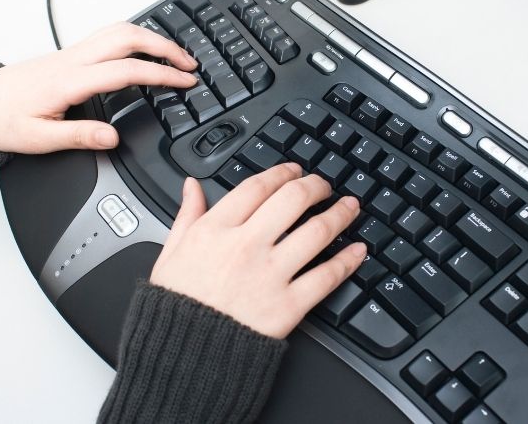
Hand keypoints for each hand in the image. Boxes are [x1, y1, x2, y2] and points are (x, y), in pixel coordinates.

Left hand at [0, 22, 198, 153]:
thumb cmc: (4, 121)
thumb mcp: (39, 139)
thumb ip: (79, 137)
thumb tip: (112, 137)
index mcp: (70, 81)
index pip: (126, 70)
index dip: (160, 75)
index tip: (183, 82)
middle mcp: (73, 60)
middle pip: (127, 37)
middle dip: (164, 46)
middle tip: (189, 64)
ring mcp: (71, 54)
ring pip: (118, 31)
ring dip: (151, 37)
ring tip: (175, 55)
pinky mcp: (70, 56)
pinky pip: (108, 36)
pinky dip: (135, 38)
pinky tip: (144, 50)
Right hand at [149, 164, 366, 338]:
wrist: (184, 357)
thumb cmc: (177, 307)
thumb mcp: (170, 253)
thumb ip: (187, 215)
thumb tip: (192, 186)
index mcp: (215, 230)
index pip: (257, 186)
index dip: (281, 172)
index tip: (293, 170)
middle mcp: (246, 246)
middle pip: (293, 199)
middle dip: (316, 185)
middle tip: (324, 185)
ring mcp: (270, 275)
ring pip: (317, 232)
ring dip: (340, 214)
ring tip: (350, 208)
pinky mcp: (288, 306)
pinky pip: (327, 276)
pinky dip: (348, 260)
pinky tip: (357, 250)